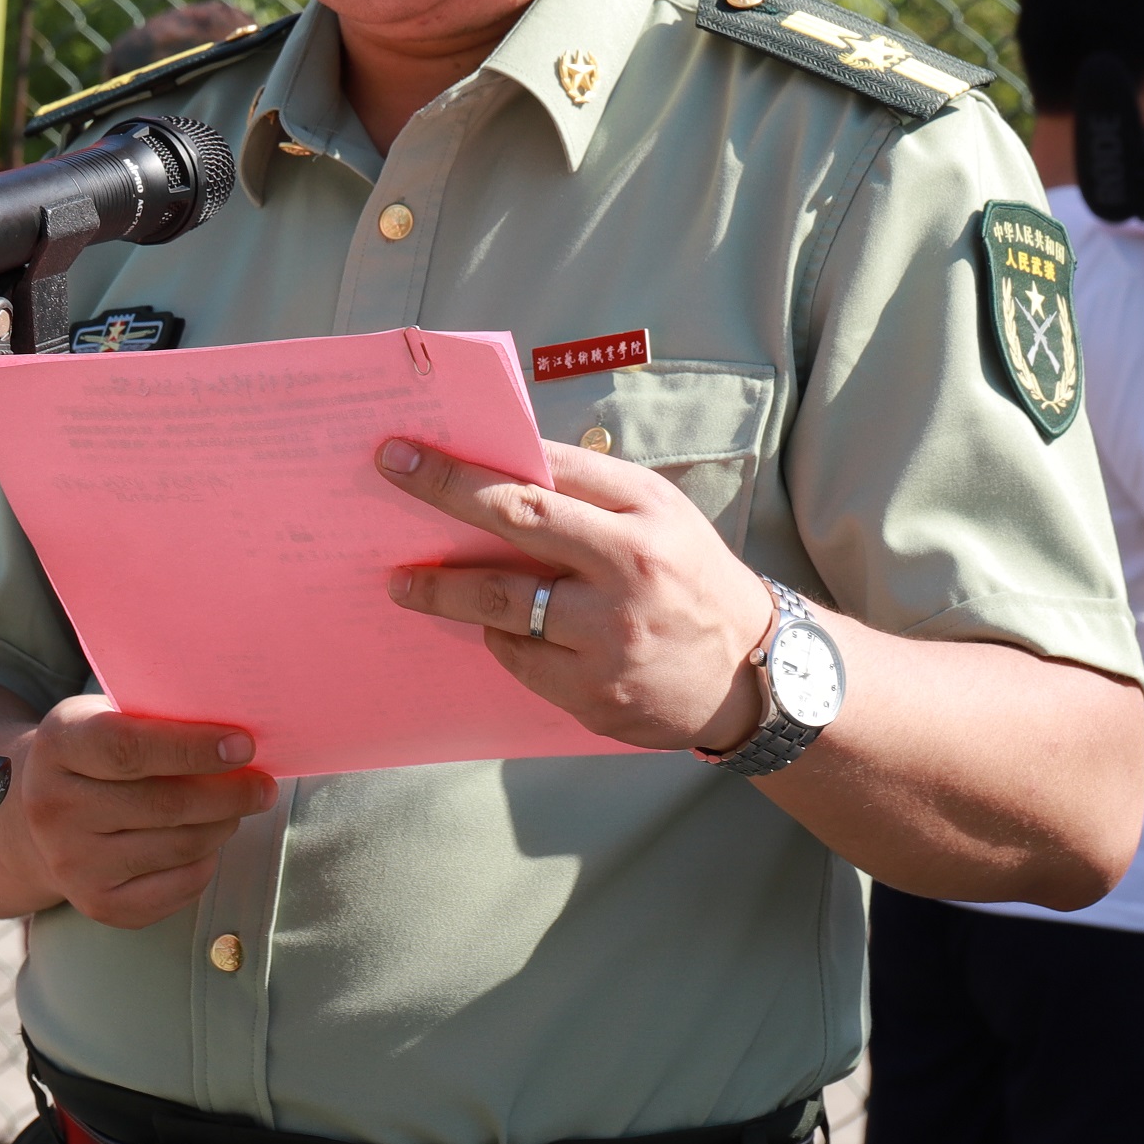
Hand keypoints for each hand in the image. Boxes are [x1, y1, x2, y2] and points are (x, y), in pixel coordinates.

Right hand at [13, 697, 273, 928]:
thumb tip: (236, 735)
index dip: (192, 748)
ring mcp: (73, 863)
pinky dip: (206, 862)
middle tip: (263, 786)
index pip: (130, 749)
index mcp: (59, 746)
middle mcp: (55, 808)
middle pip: (163, 805)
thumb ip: (156, 719)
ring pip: (177, 848)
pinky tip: (208, 840)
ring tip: (238, 808)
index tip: (244, 746)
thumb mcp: (106, 716)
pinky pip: (176, 888)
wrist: (38, 820)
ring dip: (222, 826)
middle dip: (228, 795)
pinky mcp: (97, 904)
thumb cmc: (95, 755)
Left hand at [378, 438, 776, 751]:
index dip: (468, 462)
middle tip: (390, 477)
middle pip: (516, 525)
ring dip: (441, 589)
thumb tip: (498, 460)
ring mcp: (611, 638)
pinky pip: (519, 659)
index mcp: (643, 515)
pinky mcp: (596, 693)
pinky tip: (491, 627)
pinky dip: (498, 637)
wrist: (754, 672)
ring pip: (501, 604)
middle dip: (443, 496)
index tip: (407, 449)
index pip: (541, 476)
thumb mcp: (656, 513)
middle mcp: (629, 570)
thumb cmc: (688, 574)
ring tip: (403, 581)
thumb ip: (586, 488)